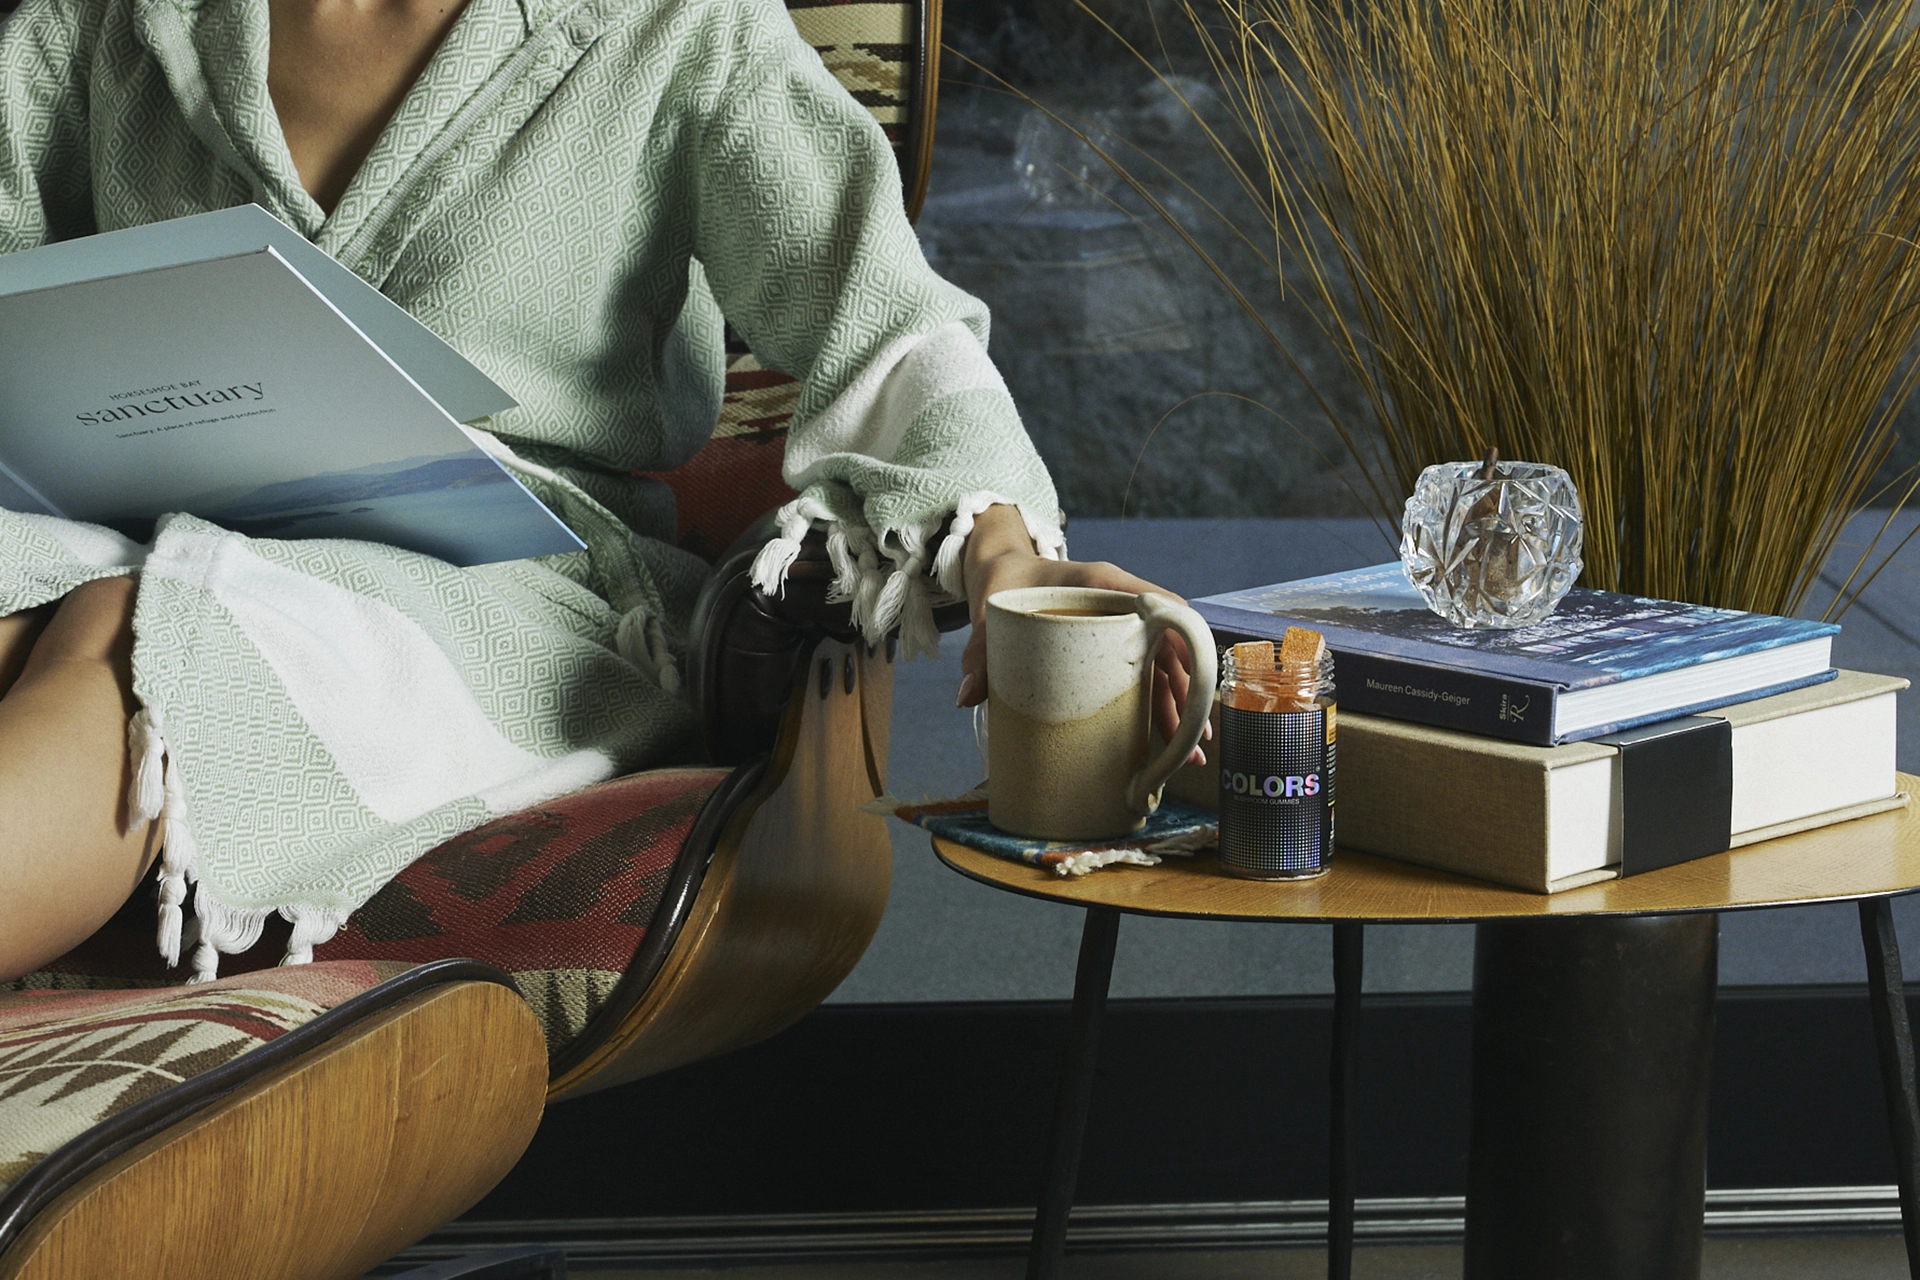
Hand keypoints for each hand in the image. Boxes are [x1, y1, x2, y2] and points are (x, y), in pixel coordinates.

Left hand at [956, 505, 1208, 764]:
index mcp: (1104, 582)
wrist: (1002, 567)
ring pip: (1164, 666)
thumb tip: (966, 698)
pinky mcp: (1114, 645)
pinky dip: (1162, 704)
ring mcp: (1123, 625)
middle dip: (1185, 696)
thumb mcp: (990, 614)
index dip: (1180, 641)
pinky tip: (1169, 739)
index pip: (1158, 604)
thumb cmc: (1004, 583)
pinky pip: (1147, 673)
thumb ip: (980, 653)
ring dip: (1180, 707)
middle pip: (1169, 647)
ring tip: (1188, 755)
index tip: (1193, 680)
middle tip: (1190, 745)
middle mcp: (1124, 603)